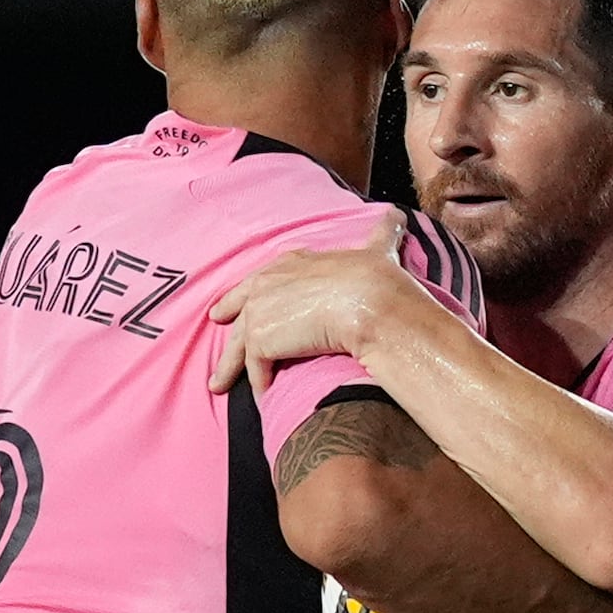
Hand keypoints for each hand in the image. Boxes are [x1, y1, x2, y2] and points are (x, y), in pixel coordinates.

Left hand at [208, 212, 407, 395]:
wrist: (370, 303)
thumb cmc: (377, 278)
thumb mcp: (378, 251)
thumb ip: (382, 234)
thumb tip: (397, 215)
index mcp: (293, 262)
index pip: (263, 277)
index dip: (249, 289)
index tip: (235, 299)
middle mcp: (269, 282)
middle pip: (240, 304)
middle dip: (226, 314)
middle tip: (215, 323)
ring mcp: (260, 311)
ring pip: (239, 343)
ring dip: (229, 366)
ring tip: (218, 385)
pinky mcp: (261, 342)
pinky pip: (256, 370)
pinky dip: (260, 385)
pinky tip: (263, 397)